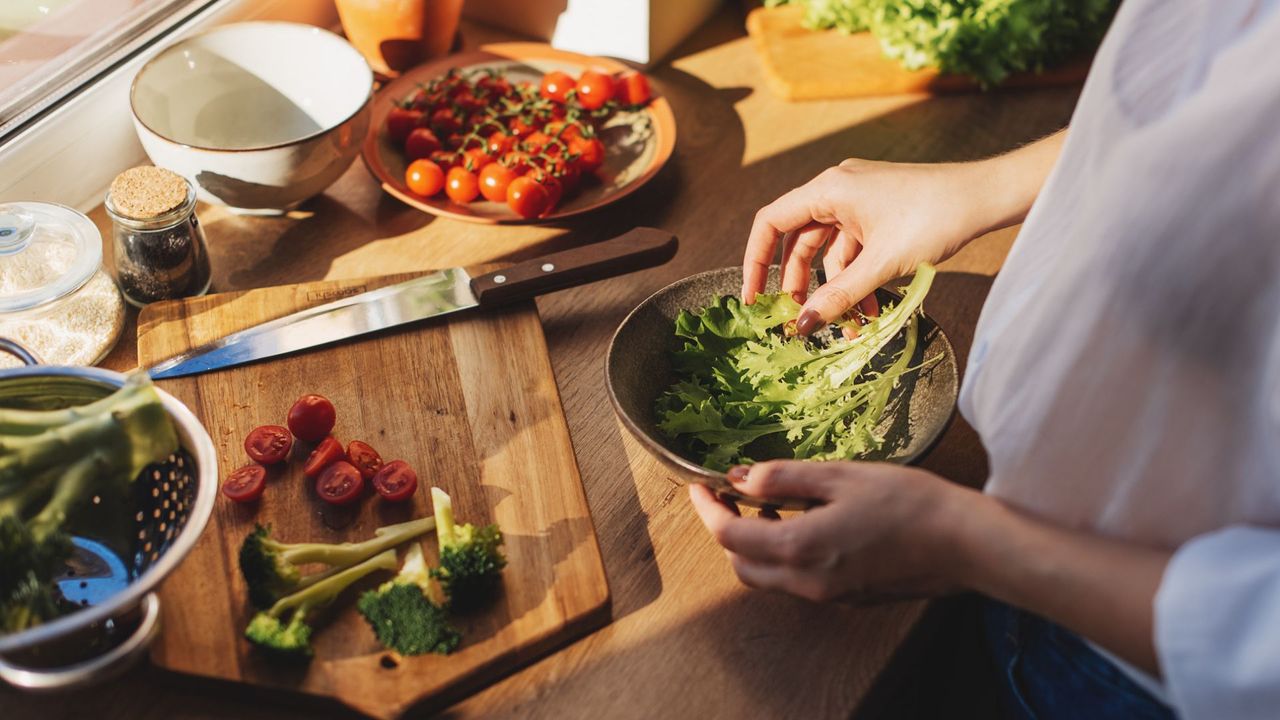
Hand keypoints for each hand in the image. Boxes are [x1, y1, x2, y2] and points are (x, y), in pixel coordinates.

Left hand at [689, 460, 976, 602]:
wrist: (965, 543)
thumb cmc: (909, 502)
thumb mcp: (841, 476)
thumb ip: (784, 478)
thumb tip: (740, 478)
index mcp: (800, 549)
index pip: (728, 536)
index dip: (706, 509)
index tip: (699, 486)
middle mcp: (807, 582)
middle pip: (741, 565)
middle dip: (727, 531)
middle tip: (732, 496)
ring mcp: (828, 595)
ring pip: (769, 578)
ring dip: (756, 545)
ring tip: (770, 506)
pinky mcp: (848, 597)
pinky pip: (798, 582)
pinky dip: (785, 556)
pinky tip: (805, 524)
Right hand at [743, 159, 992, 334]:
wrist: (987, 196)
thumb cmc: (935, 217)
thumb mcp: (882, 264)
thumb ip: (838, 296)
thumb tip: (802, 326)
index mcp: (829, 189)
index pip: (772, 223)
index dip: (756, 261)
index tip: (755, 297)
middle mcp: (839, 189)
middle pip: (800, 242)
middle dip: (800, 285)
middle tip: (802, 321)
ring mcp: (860, 201)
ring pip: (831, 251)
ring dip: (838, 288)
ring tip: (853, 325)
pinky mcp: (880, 212)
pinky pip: (856, 249)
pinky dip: (860, 278)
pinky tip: (875, 308)